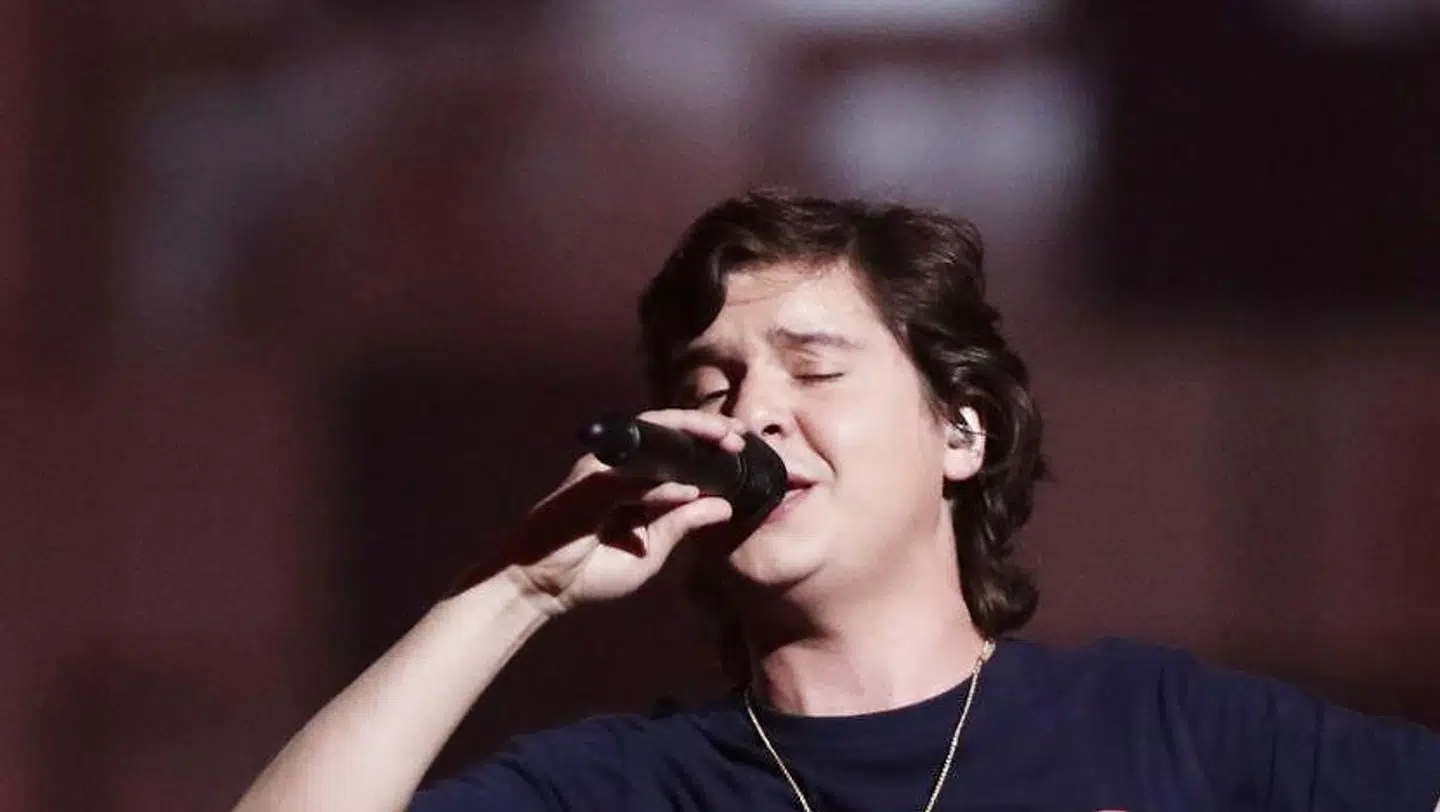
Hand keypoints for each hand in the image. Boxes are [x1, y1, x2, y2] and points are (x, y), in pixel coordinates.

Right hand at [485, 409, 746, 614]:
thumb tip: (725, 506)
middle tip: (742, 436)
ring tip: (726, 442)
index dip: (712, 442)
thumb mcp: (651, 550)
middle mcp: (619, 466)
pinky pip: (629, 480)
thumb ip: (683, 525)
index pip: (678, 448)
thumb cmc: (589, 570)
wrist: (539, 588)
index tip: (747, 447)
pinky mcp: (585, 487)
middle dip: (708, 428)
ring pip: (651, 439)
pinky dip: (659, 485)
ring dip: (691, 437)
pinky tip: (688, 489)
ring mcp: (601, 471)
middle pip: (668, 430)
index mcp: (636, 479)